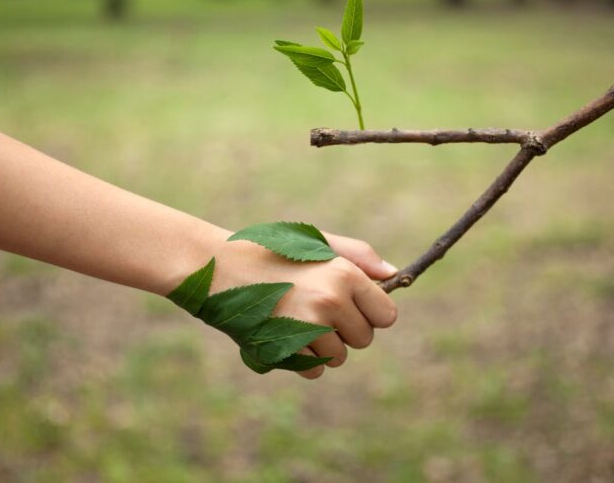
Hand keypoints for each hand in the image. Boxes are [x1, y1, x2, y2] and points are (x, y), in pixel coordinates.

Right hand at [207, 228, 398, 378]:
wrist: (219, 267)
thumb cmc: (272, 252)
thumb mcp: (316, 243)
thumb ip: (359, 257)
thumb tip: (394, 275)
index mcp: (344, 273)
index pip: (387, 315)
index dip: (370, 313)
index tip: (352, 306)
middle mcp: (331, 301)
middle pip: (364, 339)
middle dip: (346, 331)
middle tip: (315, 309)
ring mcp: (308, 328)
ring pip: (339, 357)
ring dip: (323, 346)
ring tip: (295, 318)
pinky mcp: (286, 349)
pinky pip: (314, 370)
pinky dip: (301, 360)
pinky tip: (283, 334)